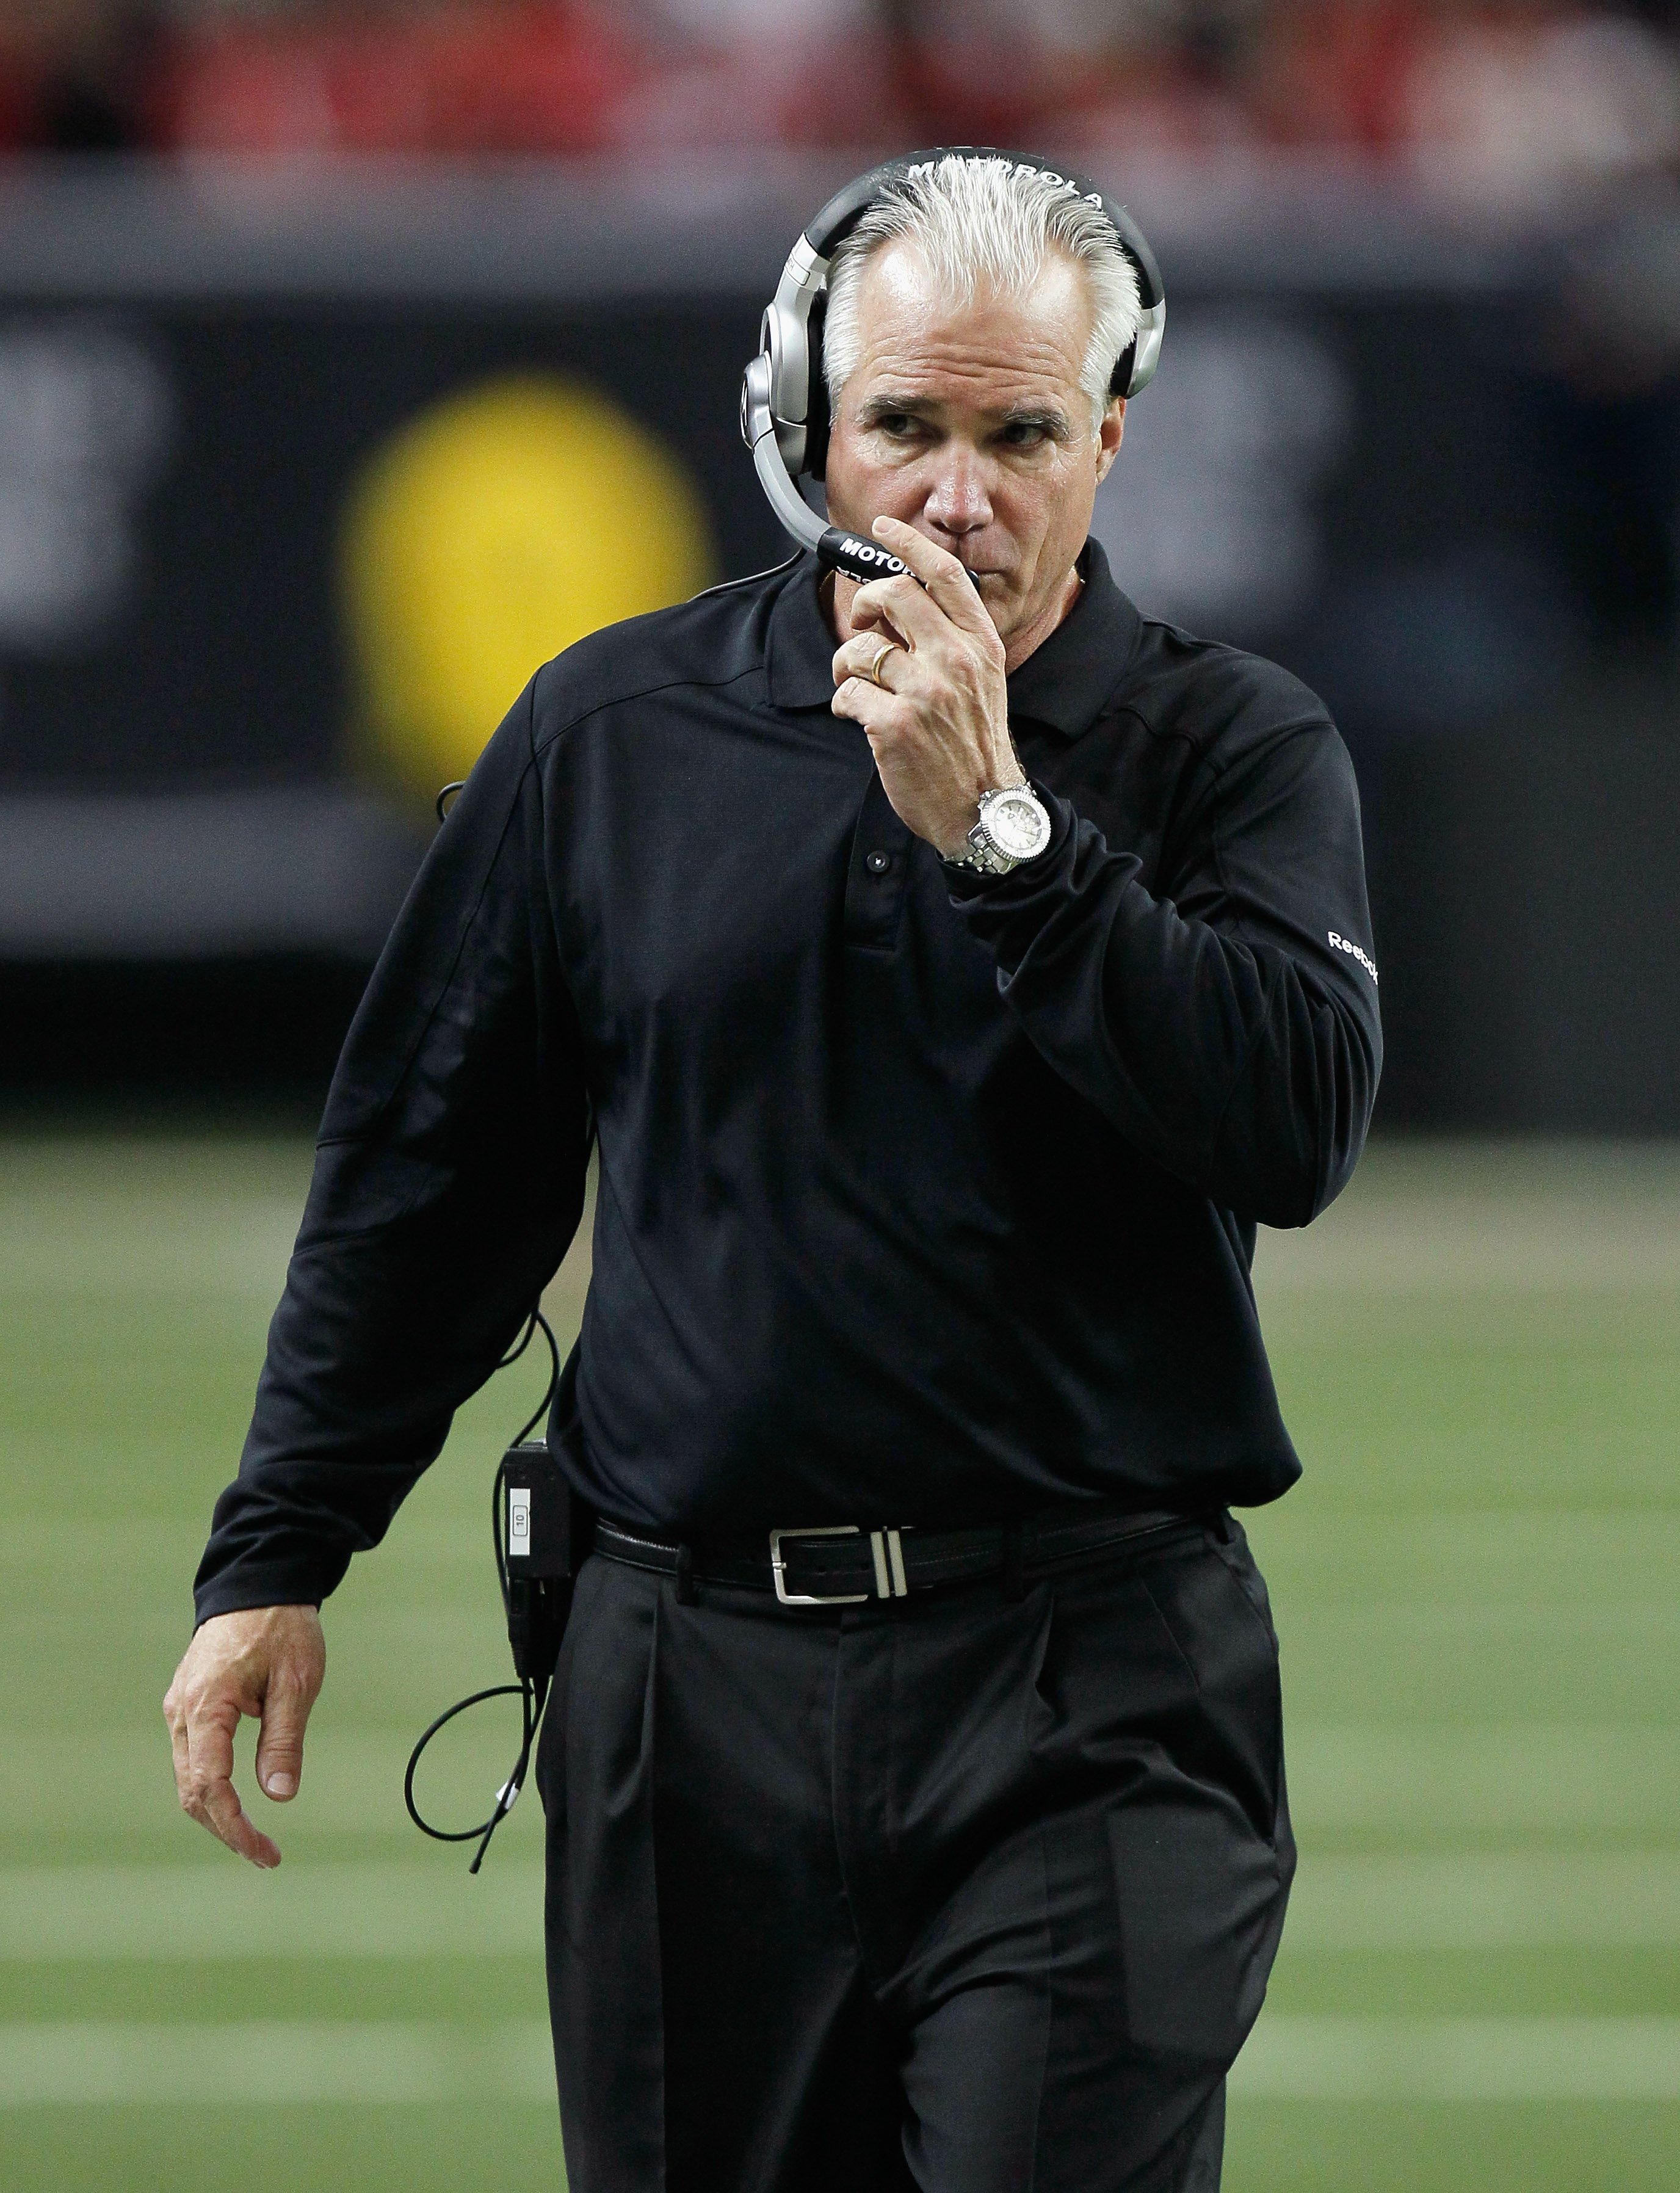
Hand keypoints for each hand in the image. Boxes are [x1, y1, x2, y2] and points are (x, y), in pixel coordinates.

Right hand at [164, 1604, 324, 1867]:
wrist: (258, 1583)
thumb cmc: (281, 1627)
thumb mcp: (296, 1682)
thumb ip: (283, 1739)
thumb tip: (279, 1796)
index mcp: (206, 1705)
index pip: (210, 1785)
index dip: (234, 1826)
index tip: (264, 1852)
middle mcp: (182, 1711)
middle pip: (193, 1790)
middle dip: (226, 1828)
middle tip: (265, 1855)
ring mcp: (180, 1708)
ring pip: (189, 1777)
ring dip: (218, 1812)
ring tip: (256, 1839)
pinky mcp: (188, 1705)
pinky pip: (194, 1757)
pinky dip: (213, 1786)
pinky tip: (239, 1802)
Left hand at [831, 517, 1023, 857]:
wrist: (984, 810)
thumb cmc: (974, 746)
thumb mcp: (982, 682)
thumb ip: (950, 641)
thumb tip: (897, 605)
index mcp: (980, 645)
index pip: (944, 575)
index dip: (910, 544)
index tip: (884, 528)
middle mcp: (956, 661)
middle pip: (894, 594)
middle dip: (865, 604)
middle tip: (861, 628)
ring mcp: (926, 692)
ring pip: (860, 648)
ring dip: (845, 665)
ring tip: (856, 687)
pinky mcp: (895, 725)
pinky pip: (847, 692)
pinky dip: (844, 704)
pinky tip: (858, 719)